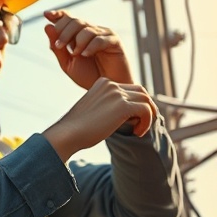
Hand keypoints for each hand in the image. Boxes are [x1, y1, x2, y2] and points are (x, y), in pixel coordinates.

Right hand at [42, 77, 157, 161]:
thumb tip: (133, 114)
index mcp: (103, 83)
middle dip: (146, 108)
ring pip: (146, 100)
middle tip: (142, 125)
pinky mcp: (122, 105)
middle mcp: (111, 84)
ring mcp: (117, 93)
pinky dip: (146, 122)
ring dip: (148, 116)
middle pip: (141, 92)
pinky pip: (146, 110)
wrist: (68, 134)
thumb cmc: (79, 128)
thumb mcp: (96, 110)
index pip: (130, 89)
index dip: (135, 105)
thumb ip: (111, 106)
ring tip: (139, 130)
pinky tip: (137, 133)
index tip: (131, 121)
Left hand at [43, 10, 133, 87]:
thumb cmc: (89, 76)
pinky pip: (100, 38)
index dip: (58, 14)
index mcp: (79, 35)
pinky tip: (86, 55)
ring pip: (87, 29)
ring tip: (76, 54)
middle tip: (59, 46)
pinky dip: (90, 46)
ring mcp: (104, 35)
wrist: (106, 89)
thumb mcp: (68, 63)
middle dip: (64, 32)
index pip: (69, 18)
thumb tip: (47, 26)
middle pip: (76, 21)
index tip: (47, 14)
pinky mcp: (114, 42)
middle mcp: (92, 31)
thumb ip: (57, 47)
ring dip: (77, 41)